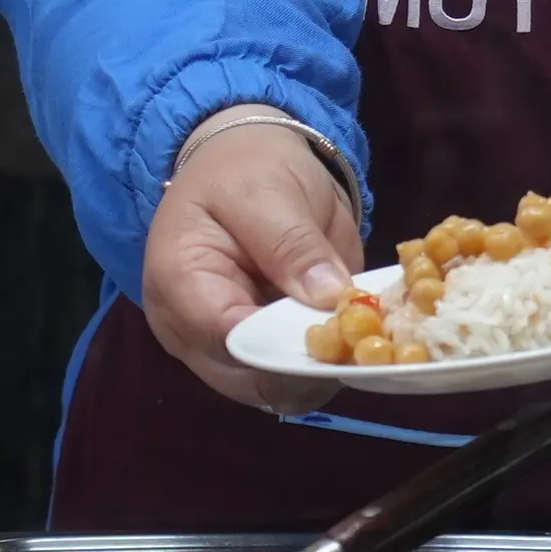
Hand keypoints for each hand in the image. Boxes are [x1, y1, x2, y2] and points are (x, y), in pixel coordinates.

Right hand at [140, 118, 364, 410]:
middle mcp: (192, 330)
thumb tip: (329, 299)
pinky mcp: (262, 350)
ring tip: (372, 335)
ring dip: (328, 371)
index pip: (227, 338)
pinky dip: (334, 363)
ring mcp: (226, 347)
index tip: (343, 335)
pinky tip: (365, 337)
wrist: (245, 161)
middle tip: (370, 339)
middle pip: (250, 381)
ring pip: (278, 389)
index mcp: (179, 282)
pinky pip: (297, 375)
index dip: (284, 347)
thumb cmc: (245, 167)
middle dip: (311, 367)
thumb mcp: (267, 189)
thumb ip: (293, 244)